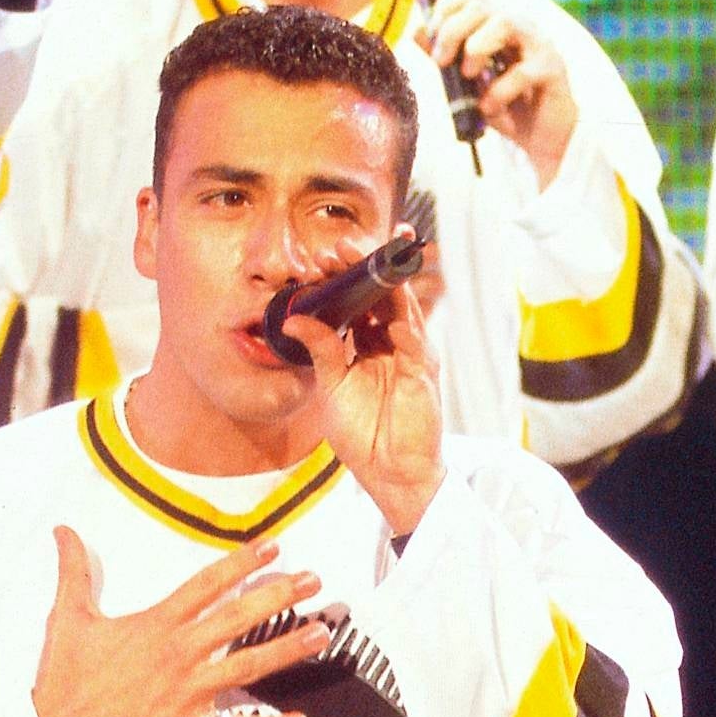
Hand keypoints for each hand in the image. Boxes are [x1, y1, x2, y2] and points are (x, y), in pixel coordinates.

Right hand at [30, 527, 326, 716]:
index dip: (241, 562)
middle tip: (313, 581)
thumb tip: (61, 529)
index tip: (273, 545)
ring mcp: (188, 693)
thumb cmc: (64, 678)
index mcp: (156, 625)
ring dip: (286, 650)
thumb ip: (73, 570)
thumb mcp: (67, 618)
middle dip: (278, 596)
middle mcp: (179, 654)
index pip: (206, 585)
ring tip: (321, 633)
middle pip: (237, 619)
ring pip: (247, 668)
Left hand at [284, 275, 443, 536]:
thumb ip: (320, 350)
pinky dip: (405, 333)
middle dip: (364, 268)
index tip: (319, 257)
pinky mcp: (423, 376)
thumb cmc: (363, 432)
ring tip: (365, 263)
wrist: (388, 471)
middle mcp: (392, 342)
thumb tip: (293, 318)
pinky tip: (392, 321)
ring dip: (385, 286)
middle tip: (341, 245)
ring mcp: (410, 355)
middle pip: (381, 294)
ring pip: (401, 309)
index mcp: (369, 342)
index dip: (342, 277)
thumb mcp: (332, 386)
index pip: (358, 300)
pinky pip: (416, 348)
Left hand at [418, 0, 575, 184]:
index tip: (432, 37)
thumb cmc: (505, 104)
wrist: (540, 138)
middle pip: (481, 5)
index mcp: (498, 24)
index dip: (445, 8)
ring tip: (469, 76)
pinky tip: (490, 108)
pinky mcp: (553, 70)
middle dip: (452, 31)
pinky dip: (498, 92)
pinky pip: (522, 71)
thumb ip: (446, 56)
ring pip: (505, 22)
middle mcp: (520, 27)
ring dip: (476, 48)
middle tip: (442, 62)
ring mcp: (539, 45)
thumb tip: (417, 32)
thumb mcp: (467, 81)